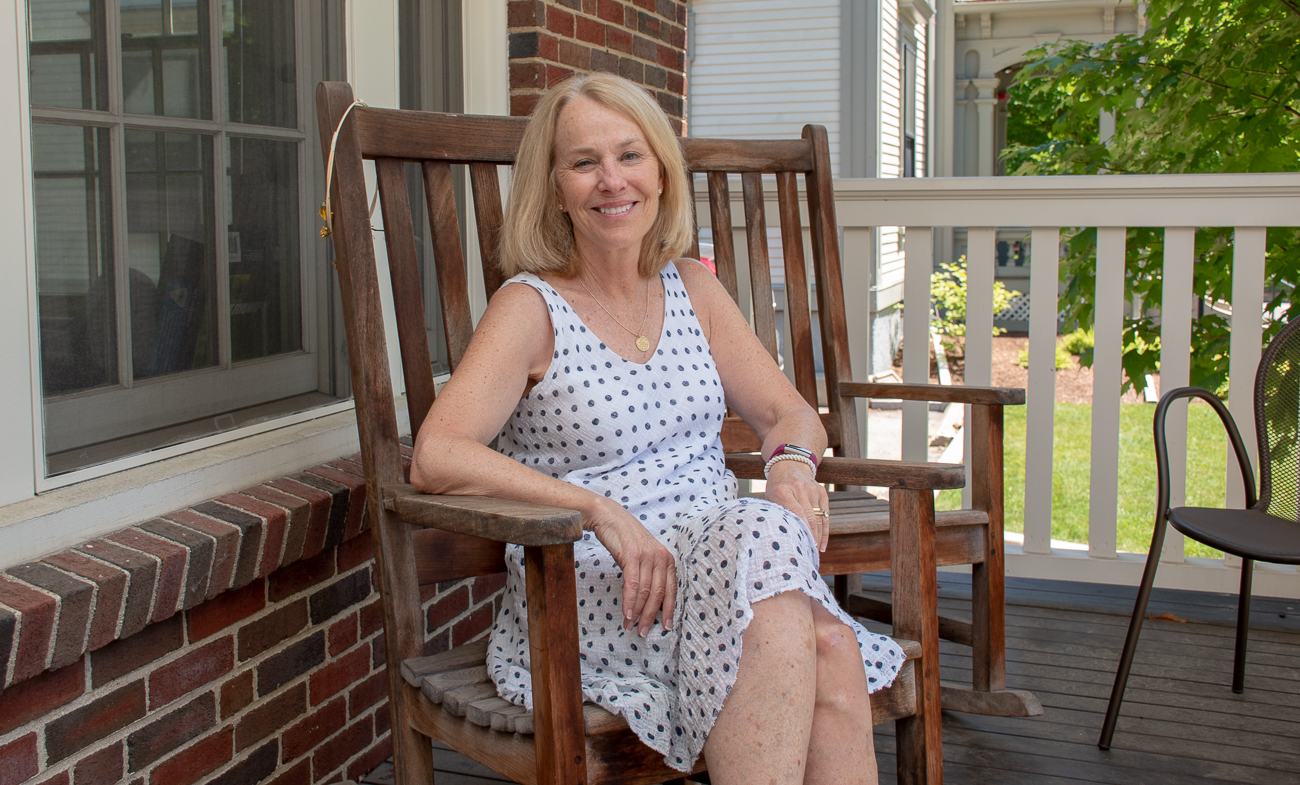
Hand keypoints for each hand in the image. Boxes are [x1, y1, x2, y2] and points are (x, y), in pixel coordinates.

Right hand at [587, 499, 676, 635]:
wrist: (608, 516)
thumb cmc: (624, 538)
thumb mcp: (642, 556)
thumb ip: (649, 575)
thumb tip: (649, 601)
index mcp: (666, 558)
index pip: (671, 590)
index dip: (669, 610)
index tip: (666, 627)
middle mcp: (660, 556)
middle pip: (659, 594)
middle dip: (651, 616)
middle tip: (644, 632)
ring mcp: (647, 555)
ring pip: (646, 591)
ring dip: (638, 612)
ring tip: (631, 625)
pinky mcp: (632, 554)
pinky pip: (633, 583)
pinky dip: (630, 600)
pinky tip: (627, 612)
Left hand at [764, 459, 830, 551]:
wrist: (790, 464)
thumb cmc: (776, 486)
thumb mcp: (771, 497)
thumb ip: (776, 514)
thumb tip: (779, 540)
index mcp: (783, 491)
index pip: (795, 515)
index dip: (800, 533)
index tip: (800, 550)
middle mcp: (800, 489)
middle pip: (809, 519)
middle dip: (809, 540)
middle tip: (806, 558)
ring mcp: (813, 490)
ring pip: (818, 519)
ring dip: (816, 539)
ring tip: (812, 556)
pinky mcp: (822, 493)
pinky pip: (825, 516)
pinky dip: (824, 532)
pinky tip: (821, 546)